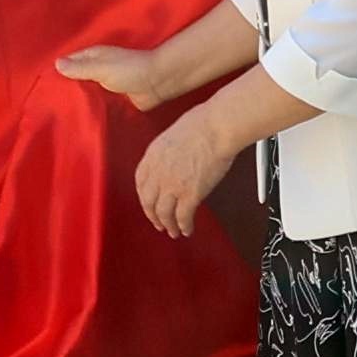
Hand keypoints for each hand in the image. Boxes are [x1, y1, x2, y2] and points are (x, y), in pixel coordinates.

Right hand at [56, 45, 167, 108]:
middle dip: (66, 89)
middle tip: (50, 106)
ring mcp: (105, 85)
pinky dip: (92, 109)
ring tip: (62, 115)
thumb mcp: (101, 68)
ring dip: (79, 101)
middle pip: (76, 79)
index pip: (69, 64)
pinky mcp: (113, 99)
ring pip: (86, 93)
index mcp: (92, 57)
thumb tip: (56, 64)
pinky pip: (98, 104)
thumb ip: (80, 68)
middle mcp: (97, 69)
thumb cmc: (129, 69)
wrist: (157, 82)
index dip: (58, 73)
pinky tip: (81, 119)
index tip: (44, 88)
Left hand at [133, 104, 230, 236]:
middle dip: (153, 216)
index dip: (144, 197)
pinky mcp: (190, 194)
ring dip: (168, 225)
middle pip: (148, 201)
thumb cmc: (201, 125)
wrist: (215, 128)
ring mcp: (173, 184)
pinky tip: (187, 229)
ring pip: (163, 213)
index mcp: (152, 155)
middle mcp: (158, 172)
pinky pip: (183, 216)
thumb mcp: (172, 136)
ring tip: (173, 231)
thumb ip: (166, 154)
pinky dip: (184, 226)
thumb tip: (171, 165)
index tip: (149, 203)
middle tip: (158, 223)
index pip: (140, 182)